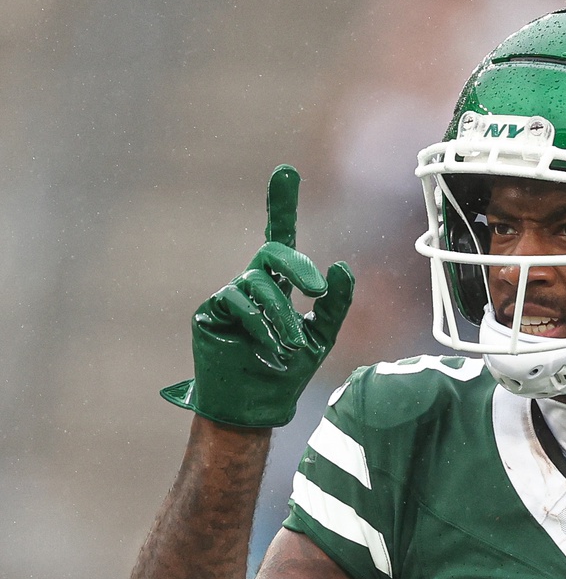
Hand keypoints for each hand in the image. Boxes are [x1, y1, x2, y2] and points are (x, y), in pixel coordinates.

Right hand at [161, 165, 353, 429]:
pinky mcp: (211, 313)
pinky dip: (258, 324)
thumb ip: (333, 304)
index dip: (281, 204)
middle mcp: (253, 284)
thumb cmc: (286, 374)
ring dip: (280, 313)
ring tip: (289, 345)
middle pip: (273, 252)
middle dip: (297, 264)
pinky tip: (268, 348)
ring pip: (258, 283)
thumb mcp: (321, 338)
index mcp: (278, 285)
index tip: (287, 171)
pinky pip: (237, 301)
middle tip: (315, 288)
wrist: (255, 407)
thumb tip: (341, 267)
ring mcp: (229, 296)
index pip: (279, 237)